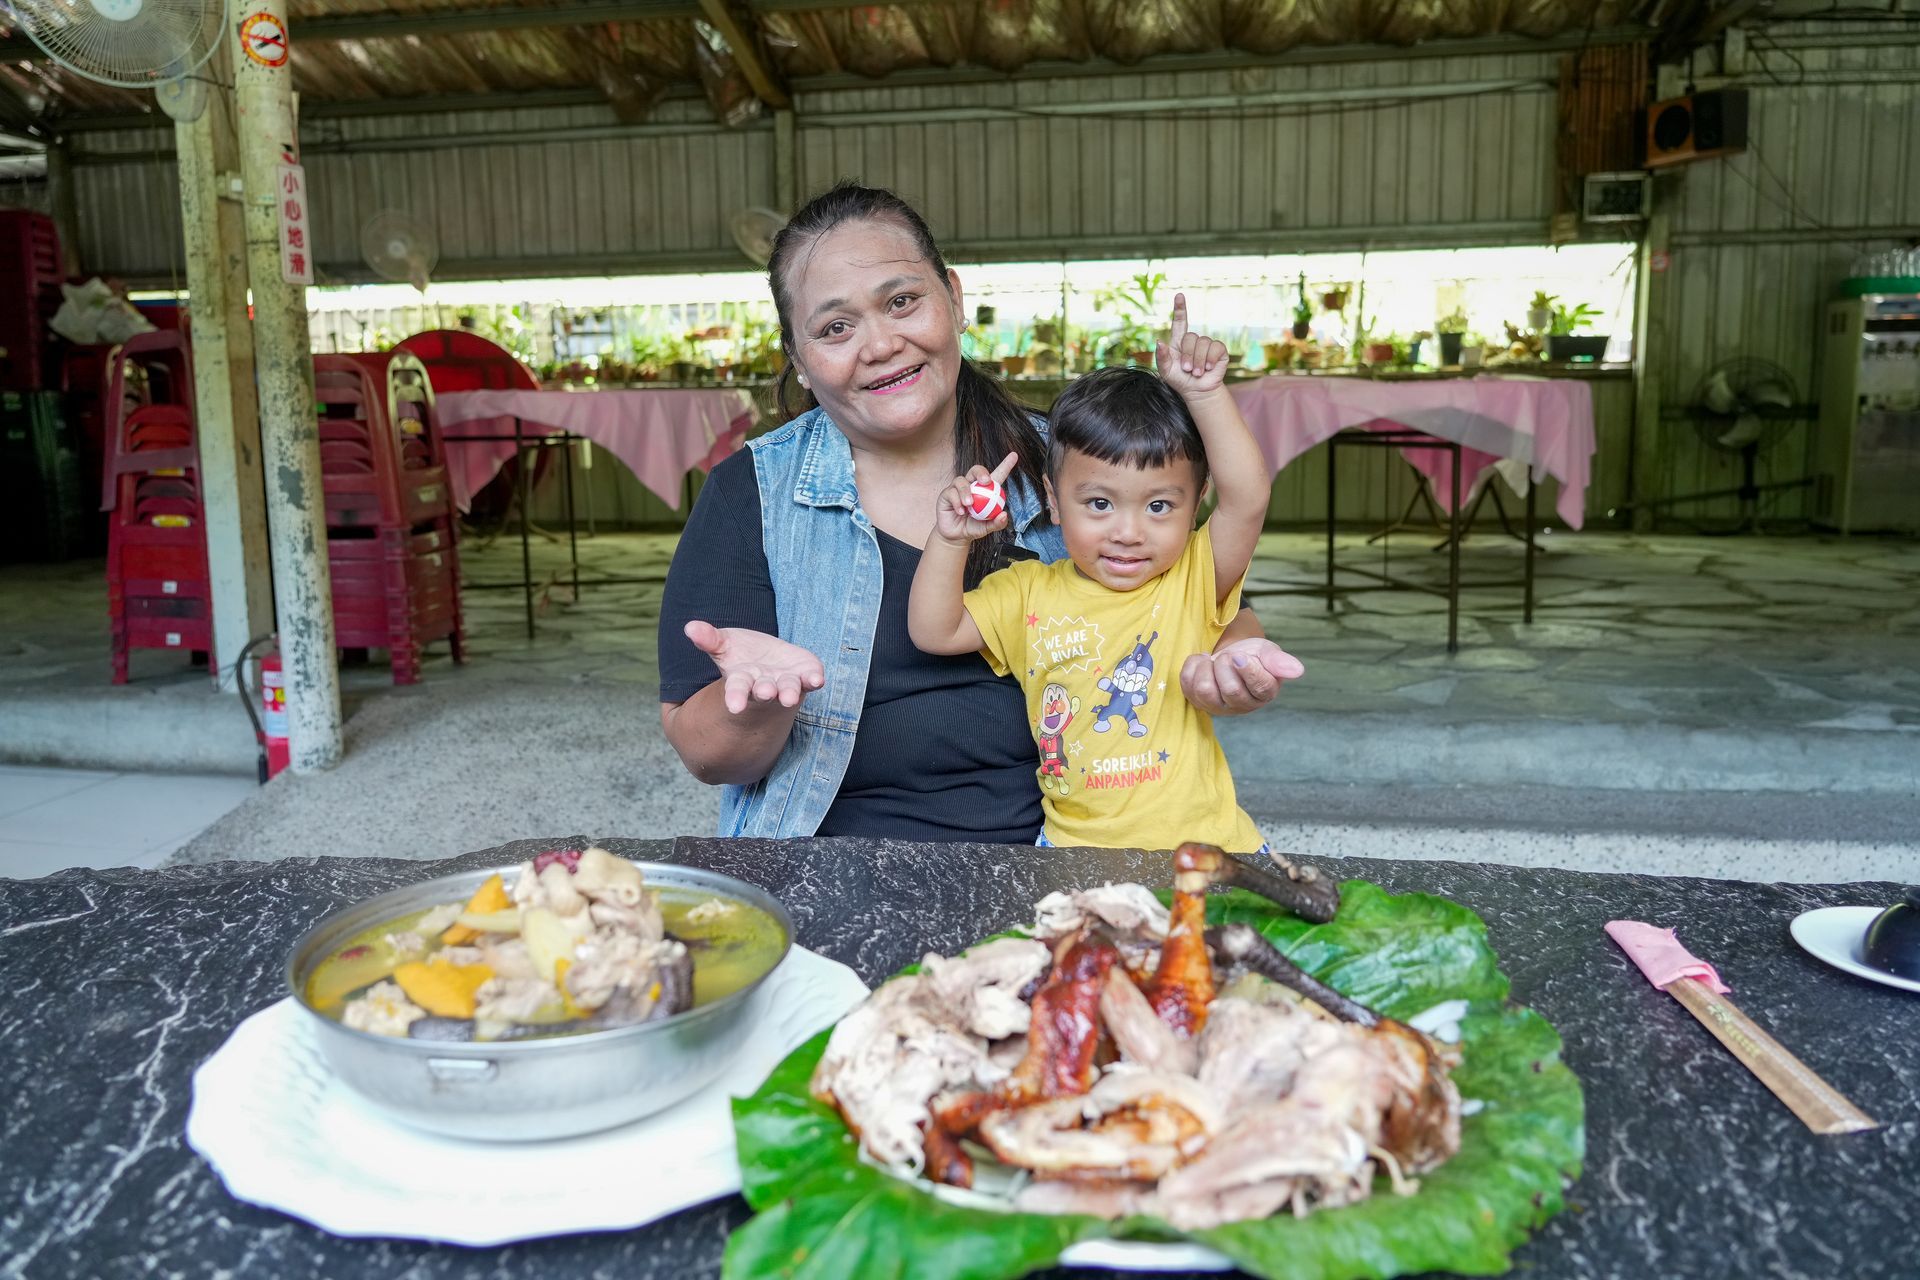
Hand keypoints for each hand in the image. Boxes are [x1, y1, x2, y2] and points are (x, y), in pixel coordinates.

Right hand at [683, 621, 824, 714]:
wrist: (769, 663)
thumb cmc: (742, 656)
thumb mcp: (723, 645)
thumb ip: (709, 639)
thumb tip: (689, 627)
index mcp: (743, 680)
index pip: (737, 689)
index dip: (736, 697)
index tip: (735, 707)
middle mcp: (765, 685)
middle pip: (764, 691)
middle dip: (765, 691)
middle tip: (766, 692)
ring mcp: (787, 682)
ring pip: (788, 689)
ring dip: (789, 692)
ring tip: (789, 696)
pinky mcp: (806, 675)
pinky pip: (811, 679)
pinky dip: (814, 679)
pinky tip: (817, 679)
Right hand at [934, 451, 1017, 546]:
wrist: (954, 536)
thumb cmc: (972, 528)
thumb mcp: (987, 528)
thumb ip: (996, 523)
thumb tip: (1004, 515)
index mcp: (986, 491)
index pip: (997, 474)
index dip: (1005, 464)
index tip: (1014, 455)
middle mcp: (971, 485)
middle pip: (976, 470)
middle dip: (981, 472)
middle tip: (986, 481)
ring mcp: (957, 489)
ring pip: (961, 481)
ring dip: (966, 492)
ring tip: (969, 504)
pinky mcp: (946, 494)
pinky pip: (951, 492)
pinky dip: (957, 502)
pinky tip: (960, 511)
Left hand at [1155, 292, 1228, 398]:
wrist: (1197, 391)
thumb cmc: (1179, 380)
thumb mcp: (1166, 371)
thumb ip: (1162, 357)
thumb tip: (1159, 342)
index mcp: (1179, 342)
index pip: (1179, 322)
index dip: (1180, 308)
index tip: (1179, 295)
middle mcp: (1193, 340)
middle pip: (1190, 337)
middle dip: (1188, 355)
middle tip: (1187, 369)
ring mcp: (1207, 344)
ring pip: (1203, 343)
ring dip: (1198, 361)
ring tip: (1196, 373)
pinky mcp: (1219, 351)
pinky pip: (1215, 347)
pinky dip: (1210, 359)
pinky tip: (1208, 368)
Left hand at [1180, 637, 1303, 716]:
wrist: (1229, 654)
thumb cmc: (1252, 655)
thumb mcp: (1267, 652)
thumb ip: (1280, 661)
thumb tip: (1298, 671)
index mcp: (1265, 693)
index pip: (1260, 687)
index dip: (1248, 669)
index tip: (1239, 655)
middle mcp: (1243, 705)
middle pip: (1231, 690)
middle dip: (1226, 665)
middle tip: (1228, 656)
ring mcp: (1218, 706)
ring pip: (1205, 690)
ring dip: (1207, 666)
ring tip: (1215, 661)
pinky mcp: (1198, 701)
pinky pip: (1187, 684)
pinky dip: (1193, 665)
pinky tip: (1204, 663)